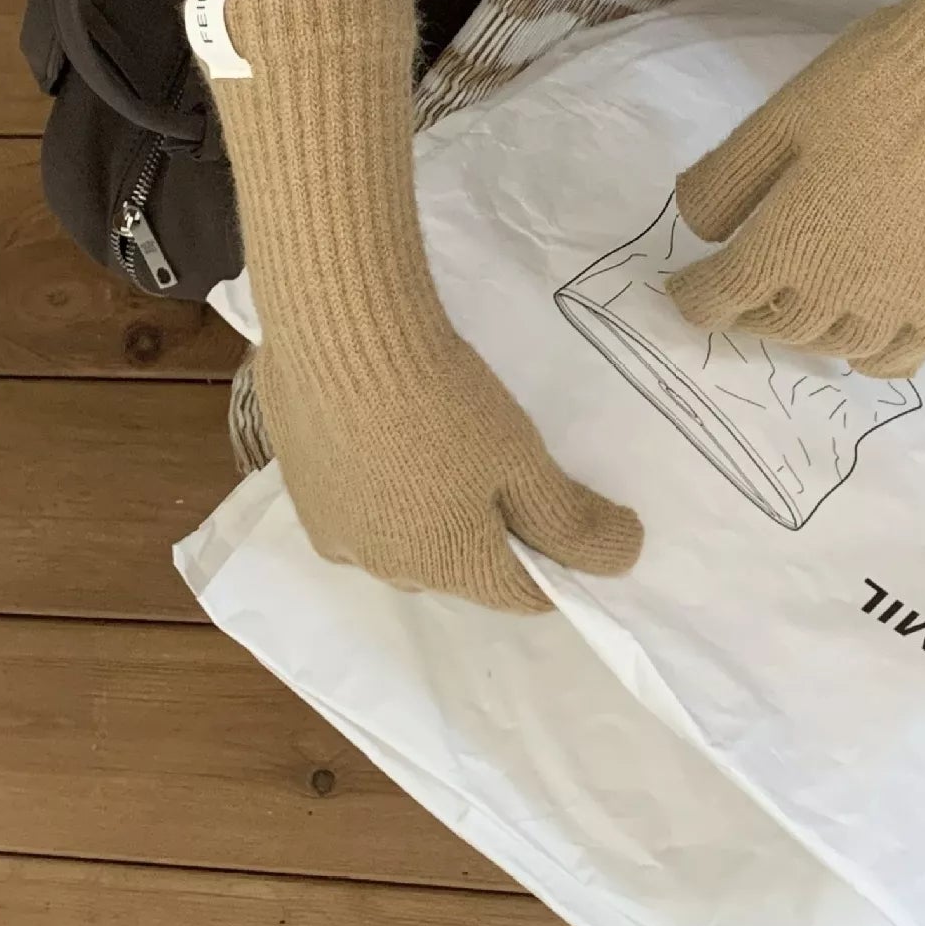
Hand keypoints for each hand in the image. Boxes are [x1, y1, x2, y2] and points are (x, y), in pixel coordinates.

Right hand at [258, 326, 642, 612]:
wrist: (342, 332)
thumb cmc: (445, 400)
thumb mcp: (523, 458)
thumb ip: (571, 520)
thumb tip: (623, 559)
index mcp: (449, 567)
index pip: (521, 593)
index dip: (556, 561)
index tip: (568, 513)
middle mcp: (388, 570)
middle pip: (458, 566)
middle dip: (486, 533)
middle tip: (499, 464)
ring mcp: (337, 533)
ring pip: (403, 539)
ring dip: (427, 510)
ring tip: (438, 444)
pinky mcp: (301, 494)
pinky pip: (356, 508)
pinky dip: (380, 485)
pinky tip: (385, 433)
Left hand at [667, 7, 924, 376]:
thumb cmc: (874, 85)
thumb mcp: (779, 117)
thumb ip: (726, 180)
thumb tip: (695, 227)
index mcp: (786, 245)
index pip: (721, 296)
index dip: (694, 297)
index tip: (685, 290)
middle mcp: (839, 292)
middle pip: (777, 326)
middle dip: (749, 314)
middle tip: (743, 296)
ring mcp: (901, 305)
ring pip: (837, 346)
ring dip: (808, 334)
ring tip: (802, 310)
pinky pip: (902, 358)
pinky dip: (873, 358)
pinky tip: (866, 340)